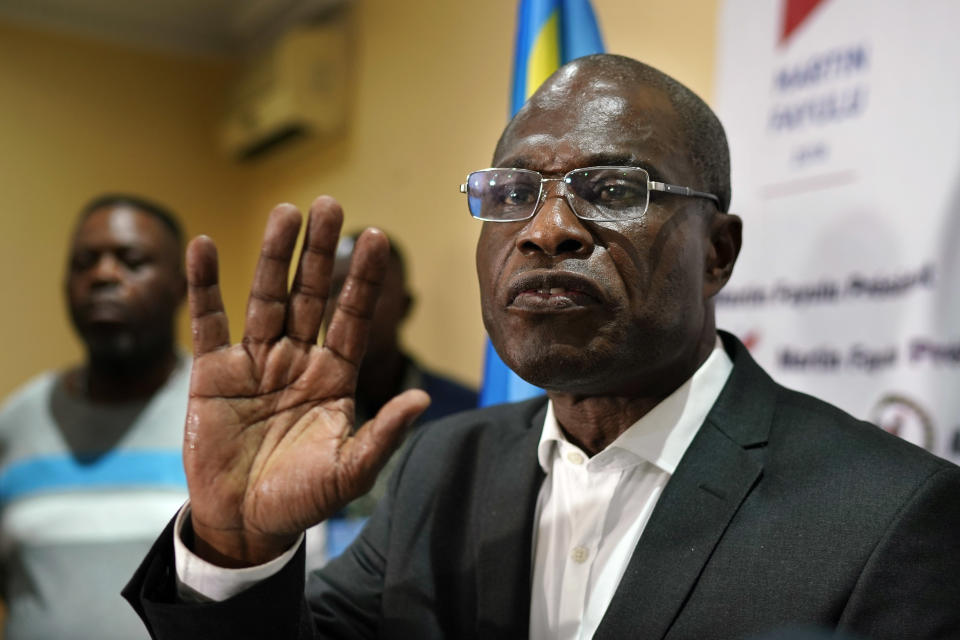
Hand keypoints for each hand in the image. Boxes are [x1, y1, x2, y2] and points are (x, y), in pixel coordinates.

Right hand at [182, 196, 429, 566]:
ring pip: (265, 298)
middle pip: (310, 295)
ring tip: (284, 213)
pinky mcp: (213, 373)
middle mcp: (297, 359)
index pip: (353, 318)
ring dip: (274, 256)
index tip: (377, 238)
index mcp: (334, 377)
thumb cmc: (301, 499)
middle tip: (329, 205)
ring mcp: (256, 362)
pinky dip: (205, 285)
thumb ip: (383, 435)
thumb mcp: (349, 472)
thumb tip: (420, 400)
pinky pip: (208, 321)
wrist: (244, 523)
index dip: (364, 280)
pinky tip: (204, 246)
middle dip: (319, 252)